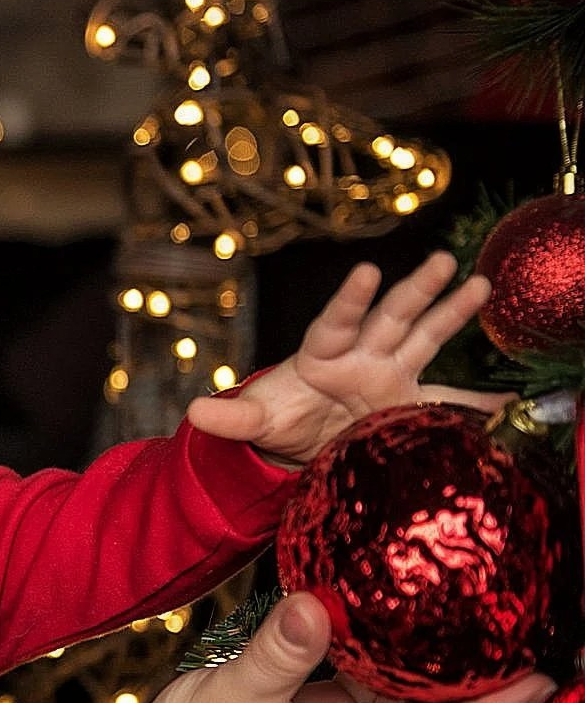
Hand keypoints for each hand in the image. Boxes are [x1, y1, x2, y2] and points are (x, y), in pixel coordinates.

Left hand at [184, 252, 506, 465]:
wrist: (301, 441)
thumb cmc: (277, 420)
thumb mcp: (253, 422)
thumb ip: (230, 417)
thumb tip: (194, 411)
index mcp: (321, 355)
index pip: (336, 322)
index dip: (350, 300)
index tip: (366, 272)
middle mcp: (362, 355)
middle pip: (391, 318)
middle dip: (416, 291)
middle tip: (442, 261)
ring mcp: (390, 375)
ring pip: (425, 338)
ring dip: (452, 315)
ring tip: (480, 285)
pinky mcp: (409, 401)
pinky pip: (447, 401)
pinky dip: (476, 405)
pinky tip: (507, 402)